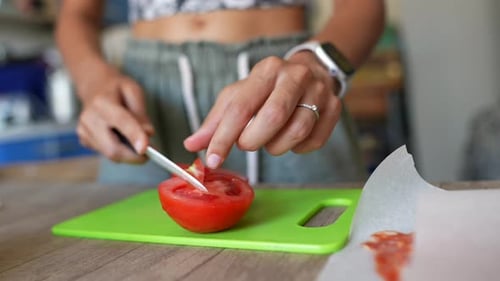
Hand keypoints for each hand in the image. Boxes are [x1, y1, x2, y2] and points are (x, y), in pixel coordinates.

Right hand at [76, 67, 153, 162]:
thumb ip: (141, 114)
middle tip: (152, 153)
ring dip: (128, 153)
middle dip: (134, 156)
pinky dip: (119, 150)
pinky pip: (106, 152)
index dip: (134, 136)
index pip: (121, 122)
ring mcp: (84, 131)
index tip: (146, 149)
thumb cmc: (117, 89)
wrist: (94, 87)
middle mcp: (89, 118)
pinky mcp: (84, 140)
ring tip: (138, 141)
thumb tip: (148, 134)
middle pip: (113, 148)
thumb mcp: (134, 91)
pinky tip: (122, 137)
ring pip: (110, 153)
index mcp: (102, 102)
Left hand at [184, 51, 341, 168]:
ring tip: (269, 140)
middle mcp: (295, 76)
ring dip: (276, 146)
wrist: (311, 71)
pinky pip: (314, 141)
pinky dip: (297, 149)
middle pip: (273, 117)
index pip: (241, 107)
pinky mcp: (334, 109)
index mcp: (266, 70)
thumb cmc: (267, 88)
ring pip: (296, 131)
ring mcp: (319, 92)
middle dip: (253, 140)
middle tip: (246, 143)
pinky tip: (290, 139)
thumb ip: (216, 121)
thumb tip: (192, 145)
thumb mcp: (239, 96)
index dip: (224, 137)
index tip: (212, 159)